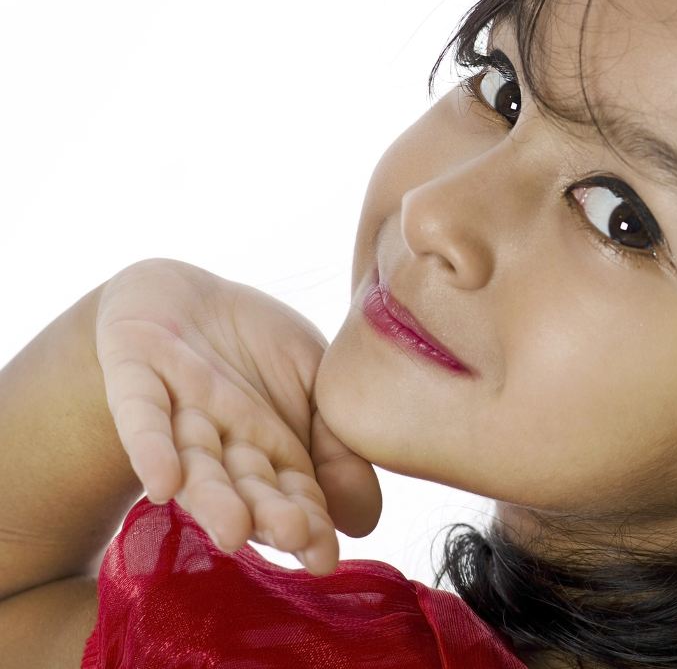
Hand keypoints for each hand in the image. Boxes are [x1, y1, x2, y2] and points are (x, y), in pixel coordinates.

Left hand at [95, 257, 380, 574]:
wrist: (186, 294)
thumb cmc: (258, 342)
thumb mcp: (319, 378)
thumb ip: (340, 440)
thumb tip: (363, 518)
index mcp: (272, 450)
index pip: (295, 494)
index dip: (310, 526)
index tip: (325, 559)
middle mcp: (225, 444)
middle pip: (245, 486)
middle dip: (265, 513)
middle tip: (289, 536)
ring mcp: (180, 414)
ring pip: (197, 462)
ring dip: (213, 498)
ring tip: (234, 531)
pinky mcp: (136, 377)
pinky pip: (141, 416)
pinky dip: (151, 449)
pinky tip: (163, 482)